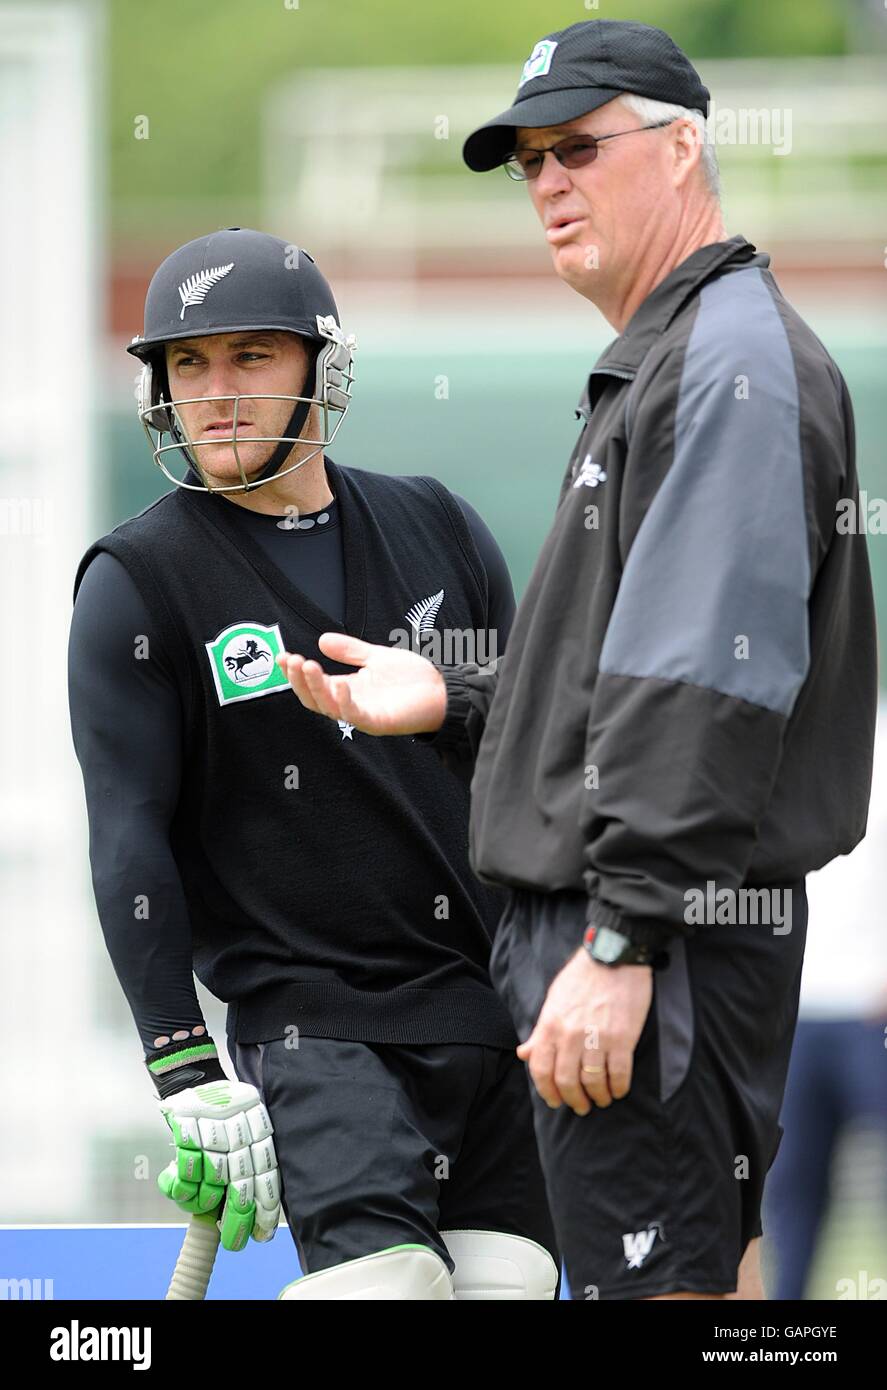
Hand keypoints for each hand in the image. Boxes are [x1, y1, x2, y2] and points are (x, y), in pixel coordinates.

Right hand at [157, 1079, 280, 1250]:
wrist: (198, 1079)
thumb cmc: (224, 1116)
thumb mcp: (246, 1132)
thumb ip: (248, 1168)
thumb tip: (258, 1218)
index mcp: (259, 1131)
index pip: (266, 1175)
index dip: (264, 1208)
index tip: (262, 1235)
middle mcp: (239, 1131)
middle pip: (241, 1184)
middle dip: (237, 1220)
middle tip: (233, 1245)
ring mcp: (213, 1129)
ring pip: (212, 1179)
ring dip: (205, 1200)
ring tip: (204, 1202)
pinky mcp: (187, 1126)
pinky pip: (186, 1168)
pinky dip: (184, 1187)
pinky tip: (185, 1191)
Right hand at [277, 633, 447, 736]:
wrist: (444, 689)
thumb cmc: (413, 678)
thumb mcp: (376, 657)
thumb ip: (350, 650)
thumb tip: (322, 639)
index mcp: (347, 689)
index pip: (313, 684)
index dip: (295, 672)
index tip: (282, 656)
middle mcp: (350, 704)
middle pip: (314, 698)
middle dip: (299, 680)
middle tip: (293, 660)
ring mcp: (363, 715)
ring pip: (329, 707)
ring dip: (315, 688)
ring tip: (307, 665)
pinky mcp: (378, 722)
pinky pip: (354, 715)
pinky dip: (343, 702)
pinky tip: (338, 684)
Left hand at [516, 948, 652, 1115]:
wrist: (614, 957)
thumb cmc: (582, 977)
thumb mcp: (553, 1000)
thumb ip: (540, 1031)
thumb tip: (524, 1054)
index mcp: (551, 1025)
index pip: (541, 1070)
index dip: (547, 1092)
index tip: (556, 1102)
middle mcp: (570, 1035)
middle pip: (566, 1082)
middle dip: (573, 1100)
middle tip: (581, 1107)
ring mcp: (597, 1038)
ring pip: (593, 1082)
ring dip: (598, 1097)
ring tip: (602, 1099)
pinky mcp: (623, 1038)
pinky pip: (619, 1074)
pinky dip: (619, 1087)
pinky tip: (619, 1090)